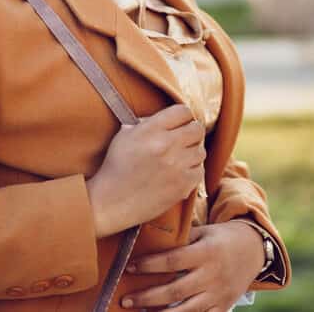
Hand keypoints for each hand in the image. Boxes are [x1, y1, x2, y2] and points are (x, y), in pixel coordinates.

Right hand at [87, 104, 205, 236]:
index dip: (182, 116)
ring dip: (192, 152)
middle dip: (191, 132)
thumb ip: (145, 123)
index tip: (179, 123)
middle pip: (197, 129)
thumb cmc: (116, 168)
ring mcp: (177, 166)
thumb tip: (164, 120)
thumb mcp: (124, 136)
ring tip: (180, 158)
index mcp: (152, 130)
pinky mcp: (182, 185)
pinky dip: (192, 170)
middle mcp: (167, 145)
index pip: (183, 111)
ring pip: (201, 150)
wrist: (112, 202)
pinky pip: (200, 170)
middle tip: (183, 139)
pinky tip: (180, 172)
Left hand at [119, 222, 265, 310]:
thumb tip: (147, 236)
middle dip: (146, 297)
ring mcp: (218, 294)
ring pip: (185, 311)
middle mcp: (212, 275)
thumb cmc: (220, 238)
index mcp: (206, 252)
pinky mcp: (223, 307)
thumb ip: (180, 238)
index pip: (172, 260)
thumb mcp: (204, 231)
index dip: (149, 265)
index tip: (130, 267)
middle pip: (174, 290)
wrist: (254, 250)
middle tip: (125, 300)